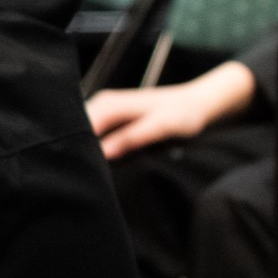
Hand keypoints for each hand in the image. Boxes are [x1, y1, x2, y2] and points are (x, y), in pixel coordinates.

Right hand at [85, 61, 255, 159]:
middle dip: (81, 151)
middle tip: (90, 173)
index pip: (78, 129)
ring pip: (86, 136)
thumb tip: (104, 152)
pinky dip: (100, 150)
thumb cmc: (184, 114)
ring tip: (98, 169)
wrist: (198, 105)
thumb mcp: (161, 127)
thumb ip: (132, 138)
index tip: (83, 170)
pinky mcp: (114, 121)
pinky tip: (108, 162)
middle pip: (78, 132)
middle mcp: (102, 105)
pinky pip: (98, 137)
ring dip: (90, 152)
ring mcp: (106, 112)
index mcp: (108, 104)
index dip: (78, 149)